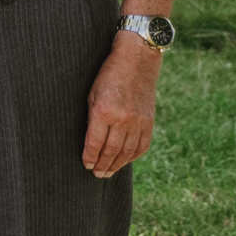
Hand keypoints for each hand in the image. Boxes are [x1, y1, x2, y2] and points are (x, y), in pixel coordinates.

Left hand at [82, 33, 160, 177]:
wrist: (137, 61)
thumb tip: (91, 142)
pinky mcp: (149, 121)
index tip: (86, 165)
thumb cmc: (108, 76)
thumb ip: (92, 118)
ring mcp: (138, 122)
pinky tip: (124, 161)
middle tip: (96, 174)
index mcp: (104, 112)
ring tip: (108, 172)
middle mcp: (123, 119)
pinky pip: (142, 145)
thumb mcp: (92, 95)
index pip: (95, 143)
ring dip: (116, 165)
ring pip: (127, 152)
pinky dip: (132, 156)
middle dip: (102, 165)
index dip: (90, 157)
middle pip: (111, 151)